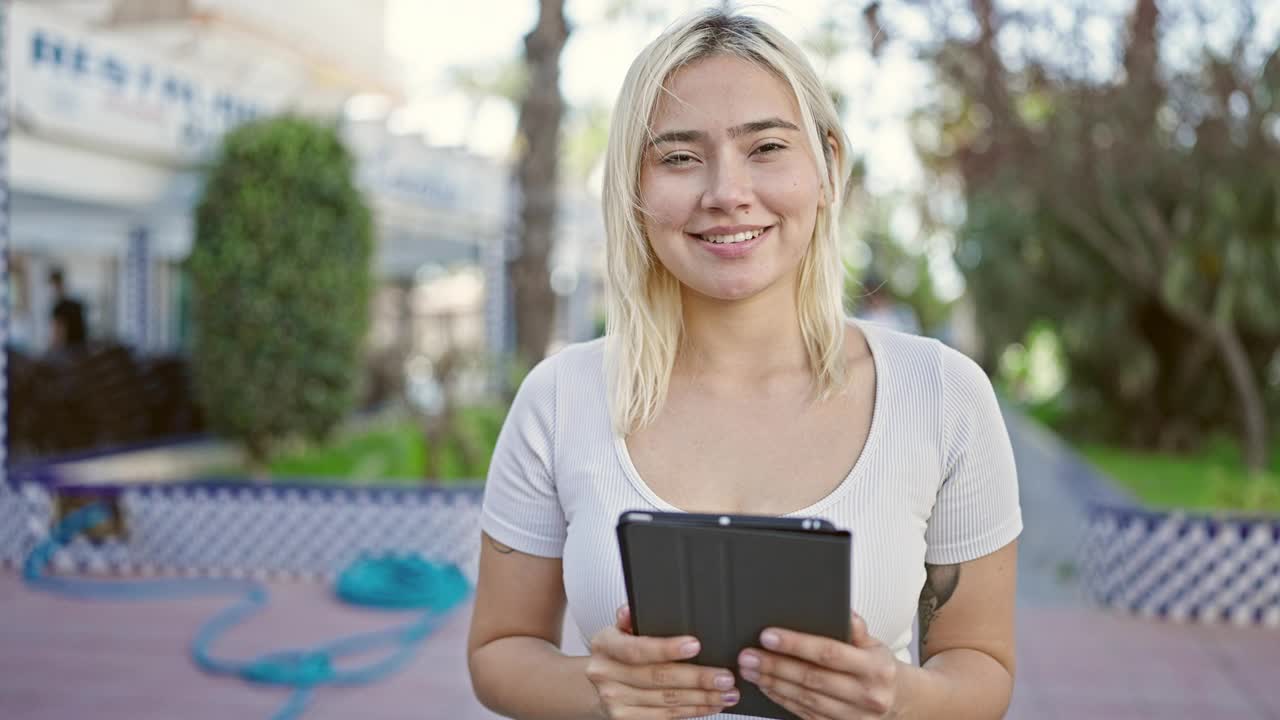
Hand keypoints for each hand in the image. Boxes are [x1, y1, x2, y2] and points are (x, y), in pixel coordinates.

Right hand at [585, 605, 740, 718]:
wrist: (593, 687)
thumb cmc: (615, 654)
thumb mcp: (618, 631)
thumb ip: (629, 619)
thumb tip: (630, 609)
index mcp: (605, 645)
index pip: (637, 648)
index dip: (666, 648)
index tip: (695, 645)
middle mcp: (607, 674)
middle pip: (658, 677)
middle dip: (697, 678)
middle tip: (725, 676)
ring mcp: (615, 700)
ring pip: (666, 700)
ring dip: (701, 698)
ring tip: (726, 693)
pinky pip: (665, 717)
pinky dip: (692, 711)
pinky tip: (709, 705)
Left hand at [737, 611, 898, 719]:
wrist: (902, 703)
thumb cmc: (880, 668)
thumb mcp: (876, 645)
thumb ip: (857, 629)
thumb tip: (843, 610)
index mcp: (875, 668)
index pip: (829, 653)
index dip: (796, 644)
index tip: (768, 636)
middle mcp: (866, 695)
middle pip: (812, 679)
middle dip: (775, 665)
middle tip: (748, 655)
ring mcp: (854, 717)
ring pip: (805, 699)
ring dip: (773, 684)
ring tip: (750, 670)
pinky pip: (806, 714)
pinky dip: (783, 700)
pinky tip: (767, 687)